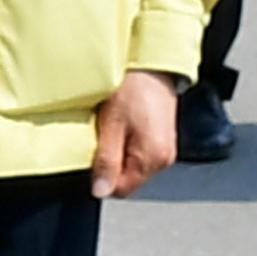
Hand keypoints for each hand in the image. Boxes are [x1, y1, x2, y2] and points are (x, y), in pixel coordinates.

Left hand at [91, 71, 180, 198]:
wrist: (153, 64)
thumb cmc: (134, 88)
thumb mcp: (112, 124)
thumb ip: (107, 160)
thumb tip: (100, 191)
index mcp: (153, 159)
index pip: (121, 190)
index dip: (101, 178)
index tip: (92, 157)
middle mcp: (164, 158)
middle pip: (128, 179)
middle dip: (110, 165)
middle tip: (101, 137)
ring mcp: (165, 149)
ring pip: (132, 166)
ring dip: (117, 153)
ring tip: (112, 128)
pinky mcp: (162, 138)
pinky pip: (139, 153)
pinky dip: (126, 143)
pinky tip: (122, 125)